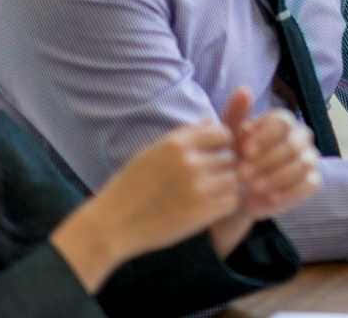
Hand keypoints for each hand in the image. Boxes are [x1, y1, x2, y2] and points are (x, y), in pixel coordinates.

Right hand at [54, 118, 240, 288]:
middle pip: (231, 156)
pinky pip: (232, 200)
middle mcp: (190, 161)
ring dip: (227, 185)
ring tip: (209, 193)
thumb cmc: (130, 187)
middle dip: (224, 166)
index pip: (222, 132)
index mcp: (176, 143)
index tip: (213, 155)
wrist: (113, 224)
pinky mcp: (203, 211)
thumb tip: (213, 123)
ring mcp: (198, 186)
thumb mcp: (152, 152)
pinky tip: (209, 208)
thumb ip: (184, 138)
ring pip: (235, 178)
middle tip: (210, 178)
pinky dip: (226, 204)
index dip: (222, 144)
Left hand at [204, 88, 321, 254]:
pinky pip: (308, 185)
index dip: (265, 136)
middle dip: (268, 161)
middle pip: (294, 144)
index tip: (245, 151)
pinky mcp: (312, 181)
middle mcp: (301, 137)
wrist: (236, 193)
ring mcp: (309, 159)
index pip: (283, 121)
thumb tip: (244, 90)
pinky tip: (265, 200)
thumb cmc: (233, 160)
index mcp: (283, 122)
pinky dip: (287, 194)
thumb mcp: (228, 138)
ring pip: (303, 164)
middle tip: (243, 175)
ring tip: (252, 189)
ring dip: (276, 178)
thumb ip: (236, 115)